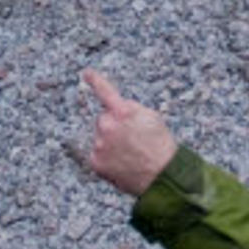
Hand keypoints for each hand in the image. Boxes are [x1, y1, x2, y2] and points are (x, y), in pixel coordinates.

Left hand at [77, 68, 175, 196]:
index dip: (95, 80)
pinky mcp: (95, 162)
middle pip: (103, 119)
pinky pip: (98, 154)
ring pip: (101, 137)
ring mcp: (99, 144)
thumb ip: (130, 108)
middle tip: (132, 139)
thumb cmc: (160, 145)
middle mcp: (107, 126)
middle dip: (114, 125)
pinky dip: (107, 158)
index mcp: (123, 111)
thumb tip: (116, 108)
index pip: (105, 91)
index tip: (86, 73)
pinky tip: (122, 163)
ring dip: (110, 142)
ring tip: (130, 154)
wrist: (162, 175)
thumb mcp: (151, 116)